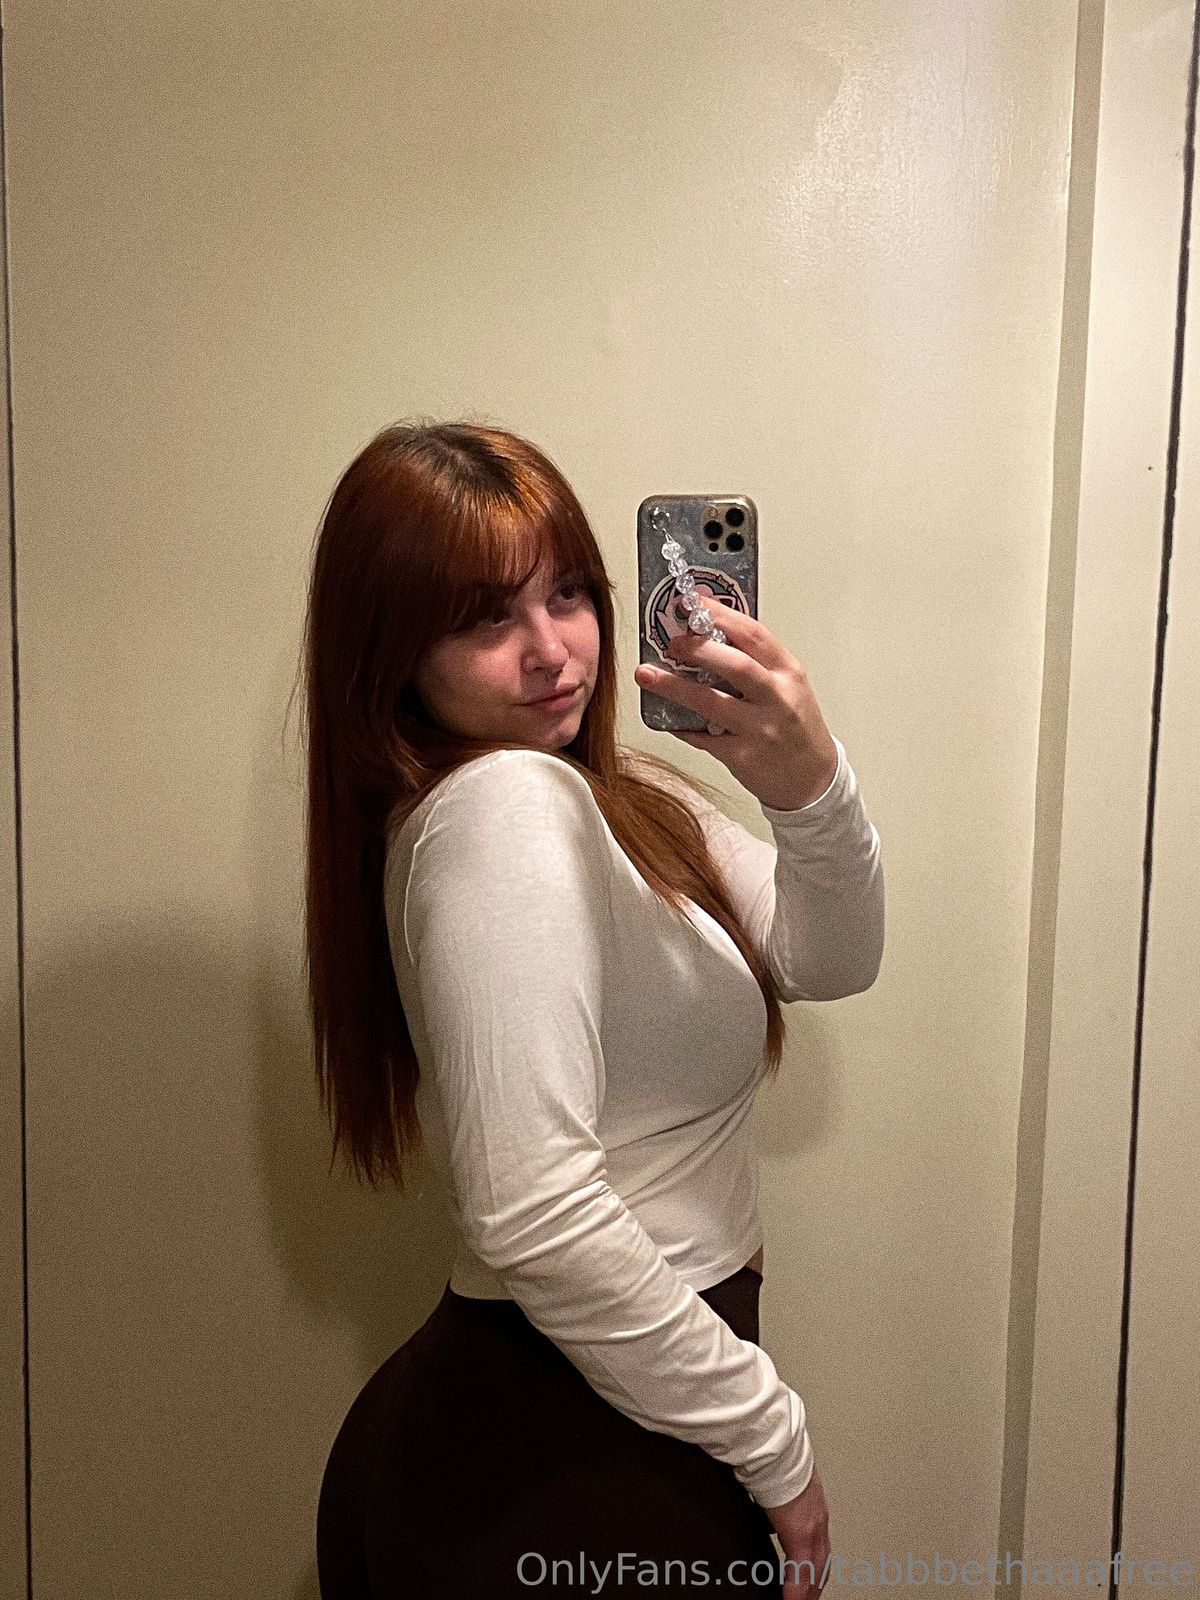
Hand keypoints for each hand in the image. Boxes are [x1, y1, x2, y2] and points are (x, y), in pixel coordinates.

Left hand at [633, 603, 838, 810]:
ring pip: (711, 702)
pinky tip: (664, 716)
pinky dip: (680, 725)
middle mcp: (776, 698)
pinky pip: (702, 737)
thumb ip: (756, 662)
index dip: (720, 614)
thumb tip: (706, 634)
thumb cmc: (796, 726)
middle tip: (670, 643)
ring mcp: (760, 729)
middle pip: (735, 665)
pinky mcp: (743, 757)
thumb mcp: (788, 685)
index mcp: (788, 672)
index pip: (753, 634)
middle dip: (697, 649)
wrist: (813, 778)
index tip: (691, 603)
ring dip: (673, 686)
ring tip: (646, 674)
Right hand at [765, 1466, 831, 1599]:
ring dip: (810, 1590)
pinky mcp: (800, 1534)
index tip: (811, 1581)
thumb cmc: (775, 1459)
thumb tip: (767, 1509)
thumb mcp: (779, 1484)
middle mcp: (818, 1520)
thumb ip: (778, 1501)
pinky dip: (797, 1591)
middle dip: (815, 1585)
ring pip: (816, 1570)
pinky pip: (800, 1571)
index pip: (819, 1546)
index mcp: (813, 1508)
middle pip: (821, 1563)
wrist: (776, 1449)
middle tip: (809, 1599)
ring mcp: (812, 1528)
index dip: (816, 1567)